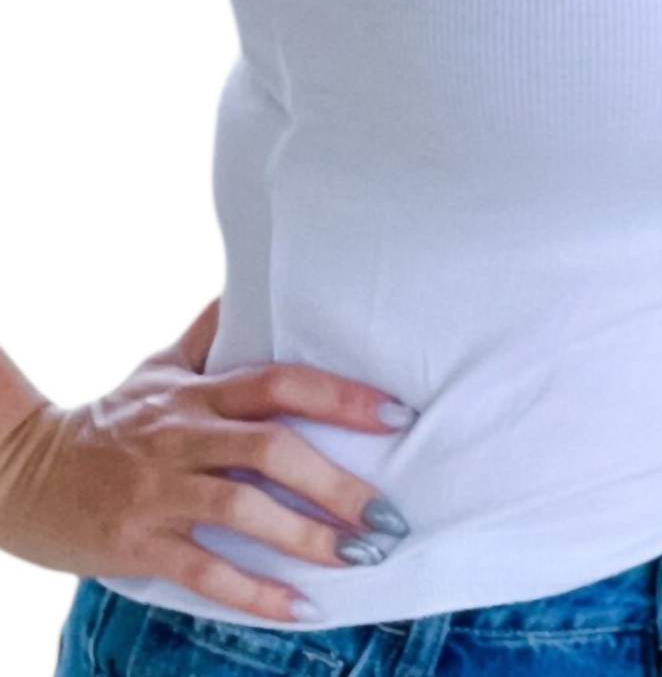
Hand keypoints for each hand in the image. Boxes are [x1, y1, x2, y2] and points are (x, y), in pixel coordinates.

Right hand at [0, 296, 416, 623]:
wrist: (23, 471)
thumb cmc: (109, 420)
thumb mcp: (159, 367)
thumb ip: (211, 332)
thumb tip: (251, 285)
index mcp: (198, 394)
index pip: (278, 383)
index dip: (339, 396)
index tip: (395, 415)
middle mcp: (184, 436)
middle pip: (269, 448)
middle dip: (335, 483)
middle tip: (389, 514)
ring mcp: (160, 490)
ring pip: (241, 510)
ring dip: (306, 536)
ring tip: (360, 556)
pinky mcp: (138, 543)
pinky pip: (202, 569)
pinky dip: (253, 590)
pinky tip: (299, 606)